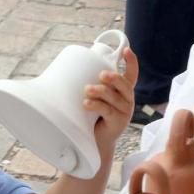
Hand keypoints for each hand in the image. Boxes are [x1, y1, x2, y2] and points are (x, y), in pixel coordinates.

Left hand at [84, 47, 138, 174]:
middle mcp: (127, 100)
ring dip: (100, 91)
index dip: (131, 62)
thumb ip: (89, 86)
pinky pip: (108, 110)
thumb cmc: (93, 116)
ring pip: (114, 97)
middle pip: (124, 84)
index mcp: (123, 91)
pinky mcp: (117, 122)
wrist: (95, 142)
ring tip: (87, 90)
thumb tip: (62, 71)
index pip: (132, 74)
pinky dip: (96, 105)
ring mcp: (124, 112)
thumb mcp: (94, 98)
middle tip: (101, 75)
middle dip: (113, 78)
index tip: (127, 50)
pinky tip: (86, 103)